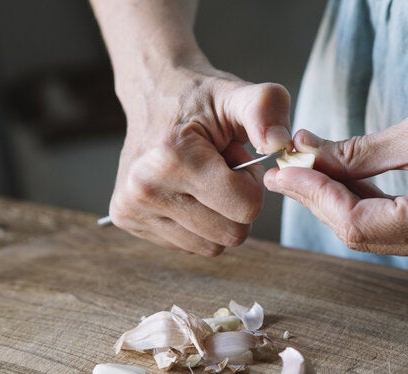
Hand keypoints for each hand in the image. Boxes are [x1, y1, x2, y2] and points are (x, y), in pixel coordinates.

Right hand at [109, 64, 291, 255]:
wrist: (152, 93)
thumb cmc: (200, 99)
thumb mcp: (238, 95)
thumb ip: (266, 110)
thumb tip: (280, 143)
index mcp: (172, 158)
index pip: (246, 208)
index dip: (252, 182)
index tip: (235, 157)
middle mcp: (143, 189)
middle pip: (232, 234)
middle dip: (237, 203)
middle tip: (220, 168)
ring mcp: (132, 209)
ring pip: (212, 246)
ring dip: (218, 215)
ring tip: (203, 177)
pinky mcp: (127, 221)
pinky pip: (190, 246)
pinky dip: (198, 223)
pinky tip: (186, 189)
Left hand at [264, 74, 407, 267]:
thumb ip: (358, 153)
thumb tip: (308, 158)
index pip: (355, 224)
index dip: (314, 197)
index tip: (284, 169)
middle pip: (361, 234)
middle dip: (321, 198)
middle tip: (290, 164)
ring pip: (376, 233)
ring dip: (341, 200)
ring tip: (311, 164)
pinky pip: (397, 228)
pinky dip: (369, 204)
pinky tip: (346, 177)